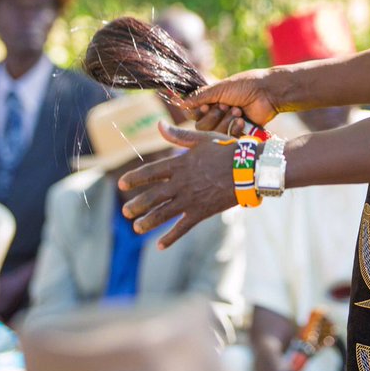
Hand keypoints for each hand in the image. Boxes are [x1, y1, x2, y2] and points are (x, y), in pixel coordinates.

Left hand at [118, 123, 238, 249]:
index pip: (149, 173)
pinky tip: (159, 246)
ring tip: (136, 228)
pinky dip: (170, 238)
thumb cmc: (227, 150)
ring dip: (147, 222)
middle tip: (125, 212)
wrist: (248, 169)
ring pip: (162, 214)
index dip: (134, 179)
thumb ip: (178, 135)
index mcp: (179, 164)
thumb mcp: (201, 139)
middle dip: (136, 205)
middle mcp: (180, 183)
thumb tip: (158, 124)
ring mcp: (190, 199)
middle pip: (151, 197)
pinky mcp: (200, 212)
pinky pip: (181, 228)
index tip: (121, 184)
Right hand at [184, 68, 283, 134]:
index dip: (197, 111)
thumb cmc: (244, 86)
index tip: (206, 105)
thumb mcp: (219, 89)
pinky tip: (242, 119)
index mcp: (211, 102)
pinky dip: (233, 127)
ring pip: (213, 133)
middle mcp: (216, 114)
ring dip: (224, 120)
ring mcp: (227, 125)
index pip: (193, 113)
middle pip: (200, 126)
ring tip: (237, 110)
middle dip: (213, 115)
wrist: (267, 93)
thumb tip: (180, 102)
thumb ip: (199, 97)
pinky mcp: (238, 134)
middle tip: (225, 105)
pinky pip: (227, 137)